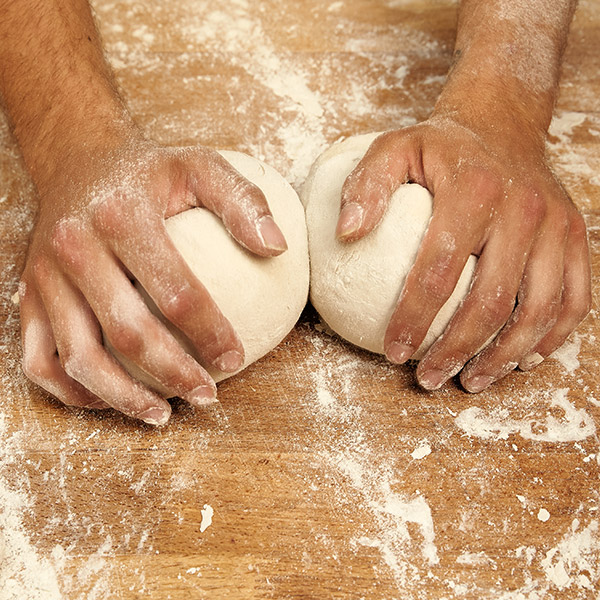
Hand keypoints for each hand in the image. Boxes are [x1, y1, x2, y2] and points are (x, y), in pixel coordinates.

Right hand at [19, 136, 286, 424]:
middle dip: (173, 375)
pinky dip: (73, 391)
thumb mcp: (200, 165)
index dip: (210, 334)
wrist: (77, 159)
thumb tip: (277, 247)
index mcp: (122, 217)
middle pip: (128, 333)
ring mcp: (45, 276)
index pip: (176, 293)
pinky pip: (40, 358)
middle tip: (207, 397)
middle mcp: (75, 248)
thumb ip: (242, 200)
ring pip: (80, 358)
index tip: (234, 359)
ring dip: (123, 397)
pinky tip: (110, 399)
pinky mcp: (27, 294)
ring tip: (163, 415)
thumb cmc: (148, 171)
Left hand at [336, 115, 590, 391]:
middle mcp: (523, 209)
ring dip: (504, 355)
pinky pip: (573, 297)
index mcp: (474, 190)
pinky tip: (523, 359)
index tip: (393, 351)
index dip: (414, 318)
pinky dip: (551, 336)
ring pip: (537, 308)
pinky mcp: (575, 236)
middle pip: (490, 300)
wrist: (502, 122)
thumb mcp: (393, 149)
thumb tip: (346, 234)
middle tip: (429, 378)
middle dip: (457, 350)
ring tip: (472, 381)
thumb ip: (366, 186)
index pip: (439, 270)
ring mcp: (556, 225)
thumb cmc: (439, 146)